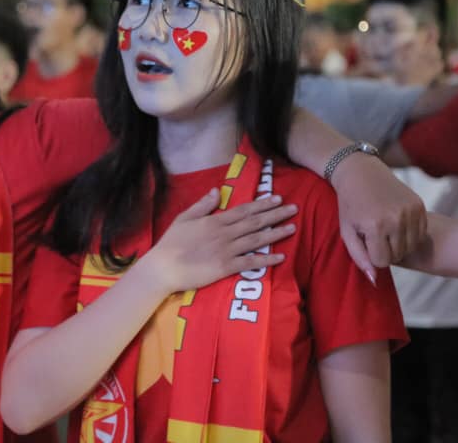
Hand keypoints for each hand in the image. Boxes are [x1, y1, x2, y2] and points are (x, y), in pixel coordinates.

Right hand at [142, 188, 297, 294]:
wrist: (164, 267)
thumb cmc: (171, 243)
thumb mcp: (184, 218)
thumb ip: (202, 205)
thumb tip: (216, 191)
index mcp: (215, 220)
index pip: (244, 210)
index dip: (262, 204)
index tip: (277, 199)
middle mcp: (224, 233)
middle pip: (255, 222)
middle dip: (276, 214)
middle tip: (293, 209)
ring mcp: (226, 250)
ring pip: (256, 240)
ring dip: (276, 233)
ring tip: (292, 228)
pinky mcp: (226, 268)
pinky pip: (250, 262)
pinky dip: (266, 259)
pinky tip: (280, 256)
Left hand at [332, 153, 426, 281]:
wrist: (361, 173)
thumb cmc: (350, 205)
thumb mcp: (347, 232)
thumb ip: (359, 258)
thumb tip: (374, 281)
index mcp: (376, 227)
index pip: (382, 262)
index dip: (372, 255)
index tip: (366, 241)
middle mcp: (396, 219)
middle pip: (398, 255)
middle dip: (386, 250)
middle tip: (374, 233)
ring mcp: (411, 211)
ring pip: (410, 247)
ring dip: (398, 243)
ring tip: (385, 229)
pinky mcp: (420, 205)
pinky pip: (420, 234)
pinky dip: (410, 233)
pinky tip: (397, 222)